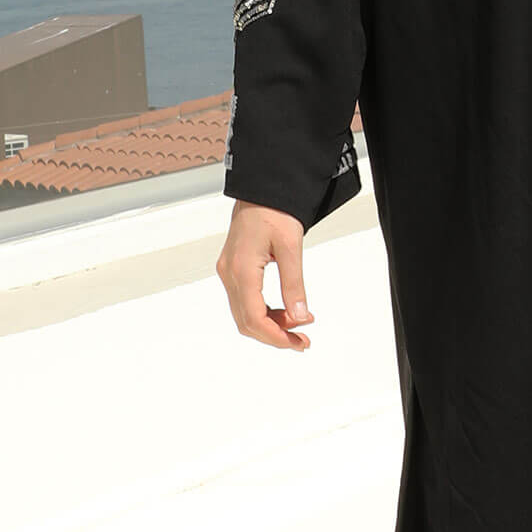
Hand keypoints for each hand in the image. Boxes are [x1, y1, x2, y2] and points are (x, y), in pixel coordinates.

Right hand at [217, 198, 316, 350]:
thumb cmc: (274, 210)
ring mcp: (228, 271)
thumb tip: (300, 316)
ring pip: (244, 313)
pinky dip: (264, 312)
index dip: (275, 336)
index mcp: (242, 269)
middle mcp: (229, 273)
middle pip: (246, 321)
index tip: (297, 343)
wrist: (262, 189)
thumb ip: (294, 284)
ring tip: (298, 325)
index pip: (254, 317)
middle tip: (302, 341)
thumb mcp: (291, 246)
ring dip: (270, 325)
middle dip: (274, 335)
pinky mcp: (233, 269)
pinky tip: (285, 311)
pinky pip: (244, 301)